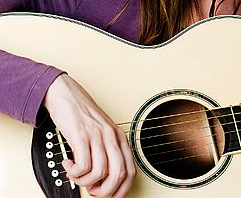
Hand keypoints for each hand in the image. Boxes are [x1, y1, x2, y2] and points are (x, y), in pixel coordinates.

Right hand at [43, 74, 135, 196]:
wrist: (67, 96)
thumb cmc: (82, 115)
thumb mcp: (101, 133)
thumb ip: (105, 152)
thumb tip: (103, 180)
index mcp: (118, 137)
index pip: (130, 170)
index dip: (122, 189)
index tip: (111, 196)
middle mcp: (111, 136)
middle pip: (119, 174)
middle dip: (105, 191)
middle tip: (92, 191)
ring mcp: (97, 136)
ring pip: (100, 173)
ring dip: (85, 182)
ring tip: (76, 175)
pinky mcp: (81, 136)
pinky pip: (83, 166)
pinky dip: (74, 173)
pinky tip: (69, 165)